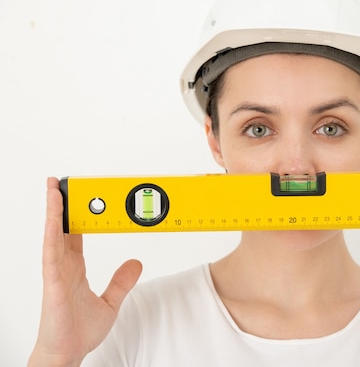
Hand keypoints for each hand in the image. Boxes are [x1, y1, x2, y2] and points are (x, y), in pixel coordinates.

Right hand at [28, 178, 142, 366]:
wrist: (68, 354)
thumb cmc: (80, 331)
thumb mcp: (111, 301)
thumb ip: (121, 281)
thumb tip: (136, 263)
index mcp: (73, 270)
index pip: (76, 235)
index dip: (77, 216)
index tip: (81, 198)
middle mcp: (63, 267)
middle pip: (62, 229)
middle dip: (62, 206)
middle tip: (62, 182)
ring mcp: (56, 273)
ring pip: (54, 234)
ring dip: (54, 211)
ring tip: (54, 188)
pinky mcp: (52, 282)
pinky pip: (51, 251)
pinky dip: (52, 231)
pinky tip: (54, 215)